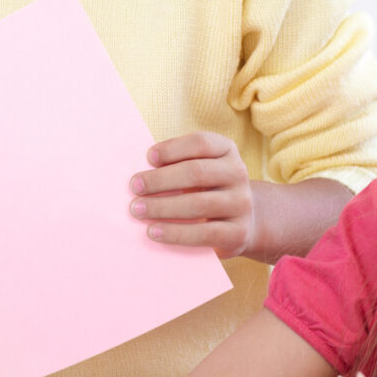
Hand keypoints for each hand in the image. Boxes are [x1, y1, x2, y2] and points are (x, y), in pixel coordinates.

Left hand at [133, 133, 256, 256]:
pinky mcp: (239, 232)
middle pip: (196, 173)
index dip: (173, 148)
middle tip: (135, 187)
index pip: (201, 143)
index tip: (148, 157)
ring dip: (162, 207)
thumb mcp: (199, 171)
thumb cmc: (206, 190)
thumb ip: (176, 167)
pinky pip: (204, 234)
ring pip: (199, 204)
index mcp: (226, 150)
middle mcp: (238, 173)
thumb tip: (141, 177)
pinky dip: (175, 233)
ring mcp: (242, 203)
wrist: (241, 222)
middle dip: (160, 180)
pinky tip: (153, 231)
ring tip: (138, 209)